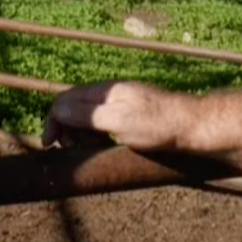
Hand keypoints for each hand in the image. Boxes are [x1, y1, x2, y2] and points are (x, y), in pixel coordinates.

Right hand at [42, 80, 191, 151]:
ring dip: (81, 136)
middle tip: (77, 150)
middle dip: (67, 130)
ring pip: (85, 118)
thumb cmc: (157, 125)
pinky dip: (95, 137)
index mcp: (104, 91)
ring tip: (93, 149)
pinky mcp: (126, 117)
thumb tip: (58, 110)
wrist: (191, 128)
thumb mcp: (119, 121)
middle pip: (72, 109)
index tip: (50, 144)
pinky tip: (105, 146)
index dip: (52, 121)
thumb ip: (87, 115)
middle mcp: (108, 94)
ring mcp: (118, 105)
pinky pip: (100, 125)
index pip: (64, 100)